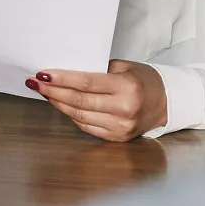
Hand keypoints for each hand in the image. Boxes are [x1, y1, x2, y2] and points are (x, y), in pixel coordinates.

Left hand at [26, 60, 167, 141]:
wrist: (168, 102)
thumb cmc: (144, 79)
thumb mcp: (125, 66)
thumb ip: (98, 69)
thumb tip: (66, 71)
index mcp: (127, 87)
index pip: (87, 83)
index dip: (62, 79)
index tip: (43, 74)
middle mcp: (124, 109)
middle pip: (79, 101)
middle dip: (54, 92)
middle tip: (36, 83)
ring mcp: (121, 127)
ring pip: (80, 116)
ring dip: (59, 104)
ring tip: (45, 93)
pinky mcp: (117, 138)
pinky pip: (87, 127)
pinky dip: (72, 116)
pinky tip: (62, 105)